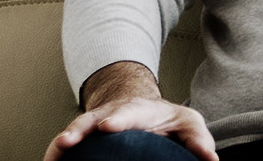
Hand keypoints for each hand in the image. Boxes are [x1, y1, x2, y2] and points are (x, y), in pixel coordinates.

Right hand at [45, 61, 216, 160]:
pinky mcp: (85, 137)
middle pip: (92, 120)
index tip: (108, 127)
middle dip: (79, 130)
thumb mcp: (187, 123)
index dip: (117, 119)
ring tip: (51, 157)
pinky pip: (66, 145)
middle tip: (66, 141)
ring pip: (75, 131)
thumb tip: (211, 160)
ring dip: (62, 143)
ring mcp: (95, 124)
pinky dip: (55, 153)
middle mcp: (111, 114)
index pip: (128, 112)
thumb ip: (197, 139)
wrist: (140, 106)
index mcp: (139, 110)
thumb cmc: (166, 119)